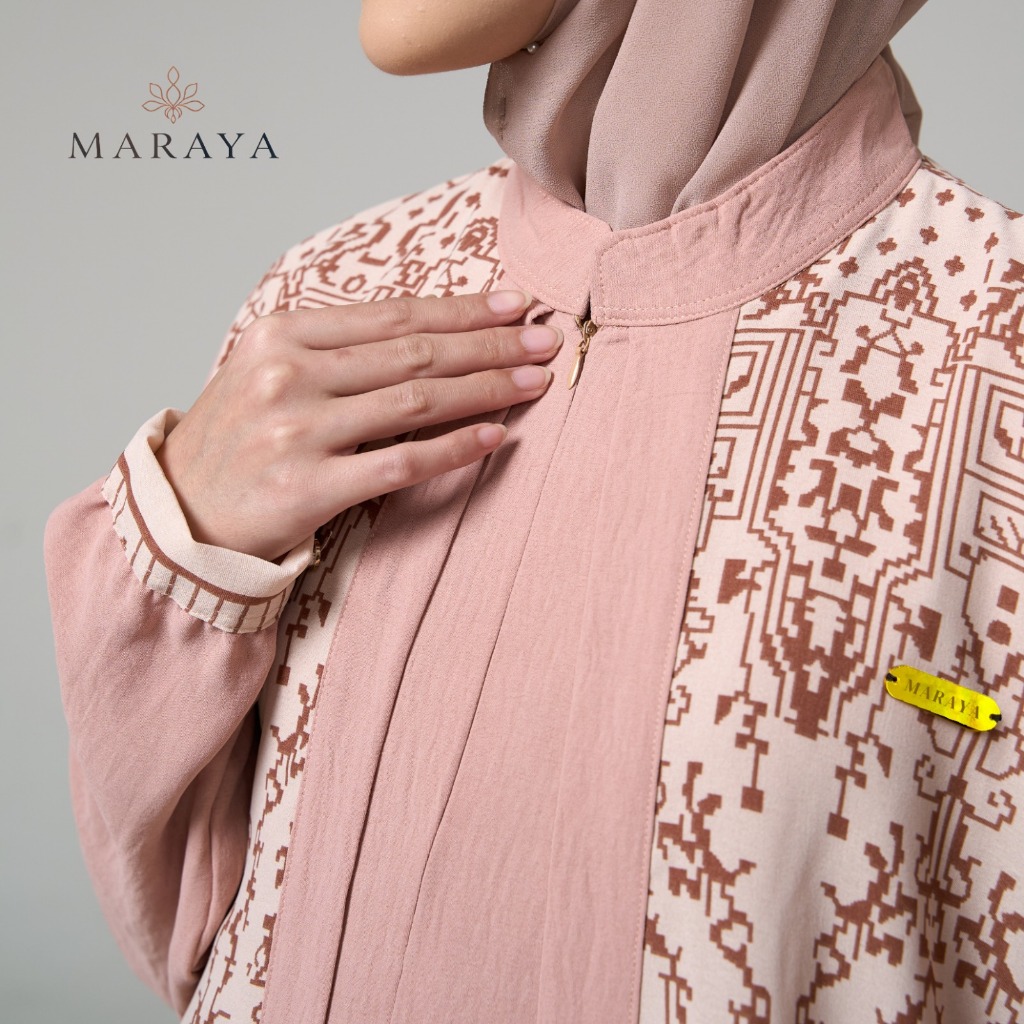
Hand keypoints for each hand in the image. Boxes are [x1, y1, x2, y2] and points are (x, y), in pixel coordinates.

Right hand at [156, 289, 561, 560]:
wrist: (182, 513)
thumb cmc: (235, 439)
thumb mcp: (267, 370)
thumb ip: (335, 348)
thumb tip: (428, 333)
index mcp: (281, 334)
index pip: (393, 314)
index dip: (462, 310)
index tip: (514, 305)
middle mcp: (288, 374)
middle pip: (415, 351)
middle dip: (491, 345)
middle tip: (544, 340)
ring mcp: (298, 431)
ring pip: (417, 400)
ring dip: (486, 389)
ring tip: (535, 382)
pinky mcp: (309, 488)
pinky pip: (401, 462)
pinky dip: (454, 448)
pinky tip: (495, 436)